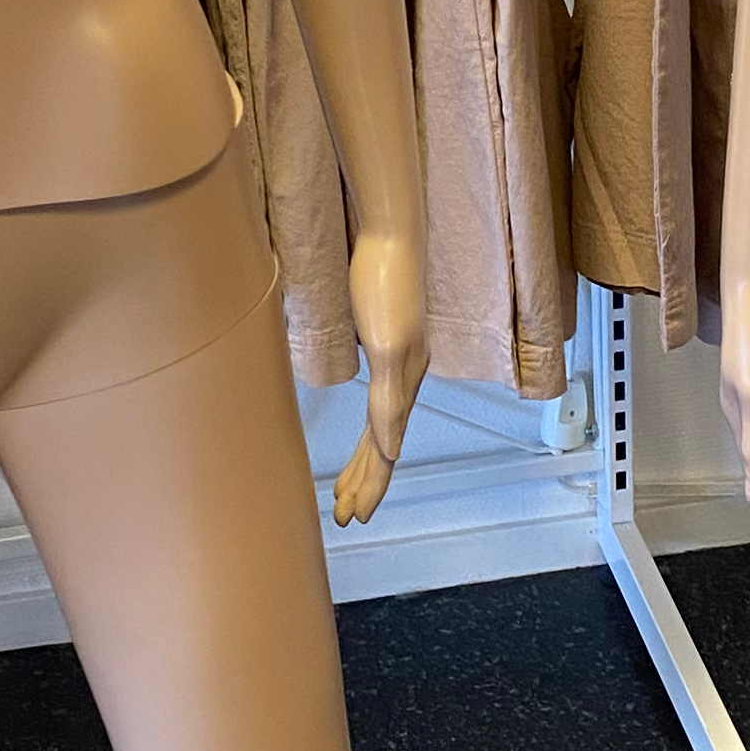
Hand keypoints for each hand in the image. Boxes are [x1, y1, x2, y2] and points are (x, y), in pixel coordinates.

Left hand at [332, 221, 425, 527]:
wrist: (388, 235)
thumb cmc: (384, 283)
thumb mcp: (387, 346)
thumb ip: (390, 401)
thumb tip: (390, 450)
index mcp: (405, 382)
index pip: (387, 449)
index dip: (372, 484)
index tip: (353, 516)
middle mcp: (404, 377)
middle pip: (384, 444)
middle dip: (366, 482)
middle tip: (345, 515)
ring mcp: (397, 361)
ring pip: (380, 427)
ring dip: (366, 461)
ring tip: (347, 489)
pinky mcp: (384, 343)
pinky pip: (377, 404)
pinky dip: (371, 431)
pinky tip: (368, 434)